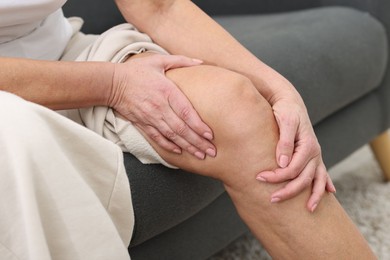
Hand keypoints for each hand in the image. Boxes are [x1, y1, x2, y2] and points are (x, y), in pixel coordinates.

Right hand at [110, 53, 215, 158]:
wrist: (112, 83)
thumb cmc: (137, 71)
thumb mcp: (159, 60)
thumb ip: (181, 61)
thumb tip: (200, 62)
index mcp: (167, 91)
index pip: (186, 112)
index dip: (198, 125)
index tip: (210, 135)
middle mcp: (160, 107)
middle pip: (181, 128)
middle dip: (198, 142)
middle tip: (211, 151)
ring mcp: (150, 117)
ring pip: (172, 136)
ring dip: (187, 147)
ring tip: (200, 155)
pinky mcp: (142, 124)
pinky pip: (157, 138)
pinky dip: (168, 146)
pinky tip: (179, 152)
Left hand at [256, 85, 335, 211]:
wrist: (289, 101)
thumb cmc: (285, 110)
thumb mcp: (285, 122)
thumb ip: (285, 142)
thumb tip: (282, 163)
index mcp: (308, 145)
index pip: (292, 169)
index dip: (277, 177)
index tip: (259, 178)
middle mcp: (315, 152)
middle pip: (304, 179)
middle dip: (288, 191)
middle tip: (271, 199)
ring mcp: (316, 155)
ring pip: (317, 179)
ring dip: (314, 195)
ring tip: (309, 209)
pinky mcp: (313, 155)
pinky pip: (322, 172)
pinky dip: (325, 183)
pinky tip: (330, 192)